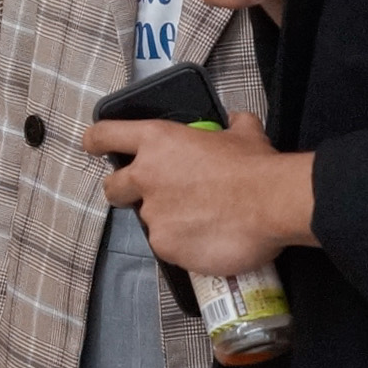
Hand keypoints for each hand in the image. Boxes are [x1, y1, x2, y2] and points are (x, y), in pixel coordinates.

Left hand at [81, 110, 313, 278]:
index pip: (105, 135)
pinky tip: (207, 239)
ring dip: (166, 221)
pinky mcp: (164, 246)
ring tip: (199, 220)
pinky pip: (167, 246)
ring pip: (147, 221)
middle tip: (155, 195)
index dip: (96, 141)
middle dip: (127, 193)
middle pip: (113, 187)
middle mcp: (145, 176)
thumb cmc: (256, 166)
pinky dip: (182, 245)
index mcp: (157, 141)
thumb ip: (229, 126)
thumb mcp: (243, 133)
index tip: (95, 147)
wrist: (272, 203)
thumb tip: (234, 121)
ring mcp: (153, 214)